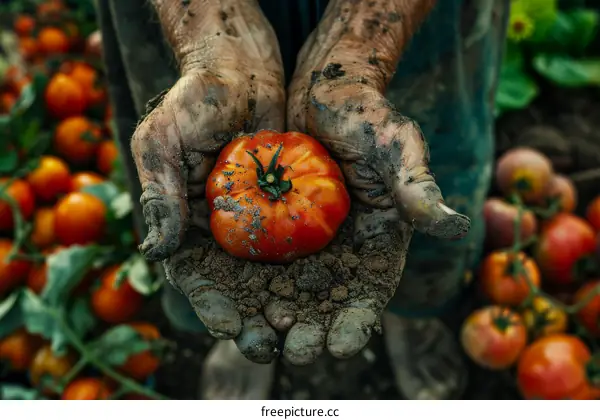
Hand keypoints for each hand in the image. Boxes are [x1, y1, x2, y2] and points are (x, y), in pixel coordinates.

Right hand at [131, 0, 287, 353]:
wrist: (241, 70)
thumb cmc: (193, 101)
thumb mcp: (163, 141)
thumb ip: (160, 194)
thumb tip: (154, 251)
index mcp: (186, 228)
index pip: (197, 280)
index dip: (213, 306)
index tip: (233, 326)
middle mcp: (223, 234)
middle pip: (238, 291)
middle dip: (255, 320)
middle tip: (276, 344)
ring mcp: (259, 225)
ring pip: (274, 278)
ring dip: (288, 307)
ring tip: (307, 333)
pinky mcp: (290, 211)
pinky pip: (302, 247)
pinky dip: (314, 272)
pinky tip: (332, 294)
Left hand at [277, 1, 470, 363]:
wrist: (325, 92)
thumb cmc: (367, 117)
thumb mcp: (396, 145)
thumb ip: (417, 185)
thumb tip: (451, 223)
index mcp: (378, 245)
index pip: (370, 295)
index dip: (357, 321)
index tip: (341, 342)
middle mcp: (341, 252)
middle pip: (326, 305)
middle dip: (311, 331)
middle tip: (292, 349)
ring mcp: (307, 243)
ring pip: (289, 293)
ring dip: (275, 318)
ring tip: (259, 337)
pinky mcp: (276, 230)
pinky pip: (261, 264)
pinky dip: (250, 285)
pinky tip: (234, 301)